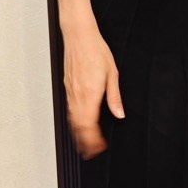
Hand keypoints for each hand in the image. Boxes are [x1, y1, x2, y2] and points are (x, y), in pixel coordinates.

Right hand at [62, 24, 124, 158]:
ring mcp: (71, 91)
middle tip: (91, 152)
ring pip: (72, 119)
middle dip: (85, 142)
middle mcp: (78, 95)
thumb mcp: (112, 74)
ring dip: (78, 133)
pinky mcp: (67, 87)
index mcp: (90, 93)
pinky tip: (78, 124)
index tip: (99, 147)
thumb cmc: (95, 50)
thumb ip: (115, 97)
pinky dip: (73, 121)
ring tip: (84, 144)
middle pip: (79, 126)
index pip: (90, 124)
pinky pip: (69, 109)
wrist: (79, 35)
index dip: (94, 139)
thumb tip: (119, 113)